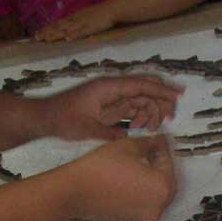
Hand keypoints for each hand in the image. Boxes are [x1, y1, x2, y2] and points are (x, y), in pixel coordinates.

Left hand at [35, 3, 115, 41]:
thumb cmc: (99, 14)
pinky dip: (74, 35)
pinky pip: (81, 32)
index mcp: (73, 17)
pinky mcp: (90, 28)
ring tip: (46, 40)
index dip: (47, 29)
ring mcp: (82, 23)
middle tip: (36, 38)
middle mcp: (75, 20)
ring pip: (66, 30)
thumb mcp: (85, 16)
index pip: (57, 24)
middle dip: (47, 33)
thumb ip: (76, 21)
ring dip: (56, 35)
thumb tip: (68, 29)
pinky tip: (67, 39)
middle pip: (58, 27)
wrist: (111, 9)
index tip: (37, 34)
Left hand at [39, 75, 183, 141]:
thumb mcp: (87, 130)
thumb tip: (132, 135)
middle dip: (161, 101)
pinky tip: (140, 127)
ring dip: (150, 112)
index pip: (141, 85)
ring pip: (140, 99)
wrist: (42, 119)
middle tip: (170, 118)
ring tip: (148, 128)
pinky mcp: (108, 107)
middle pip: (145, 89)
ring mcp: (111, 97)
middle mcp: (112, 89)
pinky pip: (132, 107)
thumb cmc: (61, 120)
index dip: (162, 90)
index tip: (179, 96)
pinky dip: (140, 116)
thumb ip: (111, 132)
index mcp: (108, 88)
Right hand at [64, 135, 176, 220]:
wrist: (73, 191)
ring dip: (151, 178)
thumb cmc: (101, 167)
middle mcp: (159, 206)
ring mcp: (146, 216)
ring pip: (155, 192)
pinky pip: (143, 202)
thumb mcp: (128, 146)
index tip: (158, 139)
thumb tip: (156, 143)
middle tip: (151, 149)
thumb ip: (148, 144)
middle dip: (159, 164)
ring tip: (141, 162)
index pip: (167, 162)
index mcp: (162, 187)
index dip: (161, 147)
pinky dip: (141, 190)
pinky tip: (131, 178)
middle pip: (165, 181)